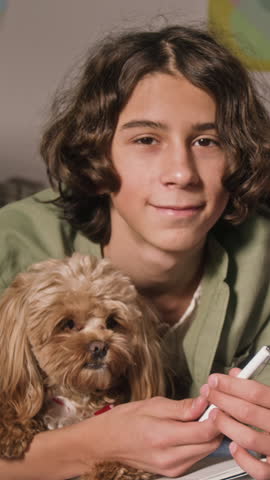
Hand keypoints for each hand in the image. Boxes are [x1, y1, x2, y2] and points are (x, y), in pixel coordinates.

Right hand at [81, 396, 221, 477]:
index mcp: (163, 437)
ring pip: (206, 451)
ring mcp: (172, 468)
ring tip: (202, 416)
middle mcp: (169, 458)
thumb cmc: (125, 421)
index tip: (219, 402)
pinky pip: (197, 457)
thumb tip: (203, 403)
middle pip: (210, 444)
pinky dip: (200, 443)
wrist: (106, 443)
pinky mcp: (173, 472)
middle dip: (216, 424)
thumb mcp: (153, 404)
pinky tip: (193, 429)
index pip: (205, 431)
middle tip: (213, 406)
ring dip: (209, 434)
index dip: (217, 415)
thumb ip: (181, 407)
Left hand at [200, 370, 269, 479]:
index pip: (255, 392)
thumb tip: (235, 374)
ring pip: (249, 438)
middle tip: (208, 394)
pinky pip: (257, 467)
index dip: (231, 384)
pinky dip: (242, 456)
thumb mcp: (269, 399)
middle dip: (222, 400)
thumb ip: (254, 388)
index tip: (214, 380)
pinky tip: (232, 445)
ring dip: (226, 425)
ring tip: (213, 415)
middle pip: (247, 412)